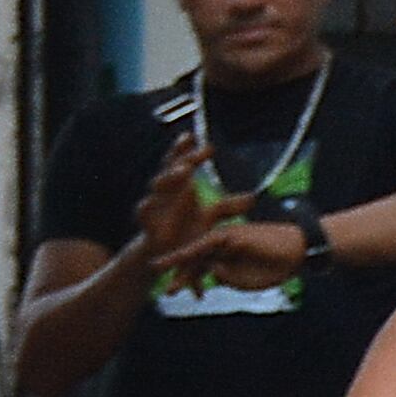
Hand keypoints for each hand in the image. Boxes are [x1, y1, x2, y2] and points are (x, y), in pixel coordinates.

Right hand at [130, 133, 216, 257]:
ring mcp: (153, 206)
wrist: (164, 255)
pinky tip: (149, 203)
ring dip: (171, 176)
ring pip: (157, 186)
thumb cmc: (185, 230)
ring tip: (185, 170)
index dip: (186, 149)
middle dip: (183, 157)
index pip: (181, 160)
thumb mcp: (209, 219)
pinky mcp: (146, 225)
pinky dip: (145, 208)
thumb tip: (252, 197)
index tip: (201, 141)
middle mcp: (164, 192)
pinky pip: (143, 213)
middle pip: (171, 168)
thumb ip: (227, 208)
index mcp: (178, 185)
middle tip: (203, 148)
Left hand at [168, 216, 305, 292]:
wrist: (298, 252)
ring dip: (176, 262)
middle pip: (191, 261)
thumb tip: (211, 273)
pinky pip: (205, 243)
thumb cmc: (274, 268)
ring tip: (157, 270)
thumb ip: (227, 279)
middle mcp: (219, 248)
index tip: (171, 292)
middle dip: (176, 274)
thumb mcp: (245, 282)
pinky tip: (176, 258)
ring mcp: (223, 240)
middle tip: (163, 288)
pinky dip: (191, 250)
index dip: (186, 280)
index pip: (198, 270)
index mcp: (223, 259)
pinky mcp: (229, 235)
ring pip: (194, 252)